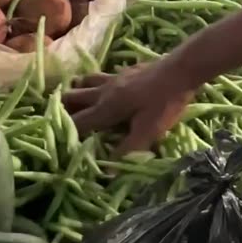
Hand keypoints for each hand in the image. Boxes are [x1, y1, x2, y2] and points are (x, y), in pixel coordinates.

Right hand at [62, 62, 195, 154]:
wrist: (181, 70)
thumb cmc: (164, 103)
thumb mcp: (149, 131)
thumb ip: (128, 150)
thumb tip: (108, 171)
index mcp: (106, 108)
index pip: (77, 122)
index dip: (66, 132)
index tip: (60, 141)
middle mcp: (103, 92)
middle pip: (72, 96)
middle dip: (65, 109)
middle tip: (66, 121)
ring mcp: (113, 78)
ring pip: (84, 81)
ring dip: (78, 91)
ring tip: (79, 103)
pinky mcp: (124, 71)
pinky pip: (101, 76)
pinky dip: (95, 83)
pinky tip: (105, 89)